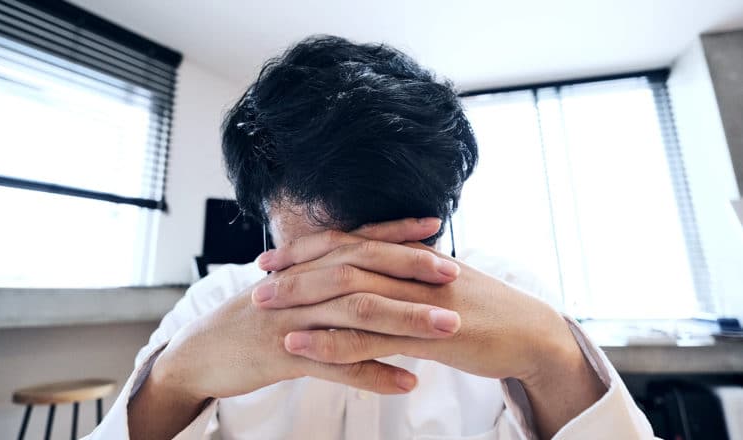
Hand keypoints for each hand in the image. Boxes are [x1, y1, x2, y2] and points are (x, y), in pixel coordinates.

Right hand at [149, 218, 462, 402]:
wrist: (198, 354)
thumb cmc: (249, 321)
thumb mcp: (283, 290)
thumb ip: (318, 277)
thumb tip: (360, 268)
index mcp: (302, 267)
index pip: (355, 240)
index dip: (396, 232)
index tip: (436, 227)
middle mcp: (299, 285)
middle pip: (361, 269)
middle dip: (410, 269)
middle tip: (454, 274)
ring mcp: (292, 319)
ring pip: (355, 314)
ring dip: (406, 321)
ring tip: (449, 327)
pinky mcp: (283, 356)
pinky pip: (336, 365)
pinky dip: (374, 374)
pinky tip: (407, 382)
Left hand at [257, 240, 574, 382]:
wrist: (530, 332)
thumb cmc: (484, 310)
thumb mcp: (441, 284)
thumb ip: (407, 275)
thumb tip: (376, 271)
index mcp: (411, 255)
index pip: (349, 243)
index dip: (307, 248)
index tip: (273, 256)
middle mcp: (410, 270)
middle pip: (342, 263)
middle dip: (295, 270)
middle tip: (257, 279)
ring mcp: (417, 301)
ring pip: (349, 296)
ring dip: (303, 301)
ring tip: (265, 309)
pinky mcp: (426, 335)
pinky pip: (370, 338)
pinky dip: (331, 341)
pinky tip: (302, 345)